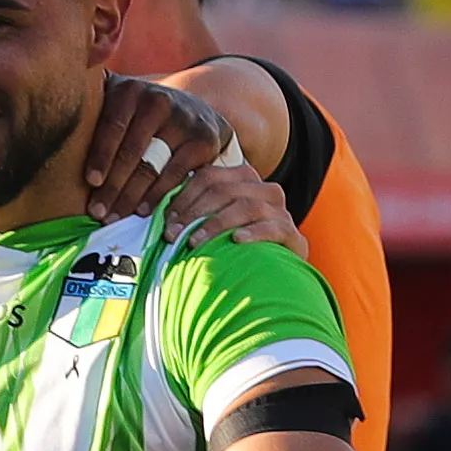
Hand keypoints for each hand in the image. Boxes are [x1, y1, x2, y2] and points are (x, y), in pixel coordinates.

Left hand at [86, 75, 231, 220]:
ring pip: (152, 166)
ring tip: (115, 217)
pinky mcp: (202, 141)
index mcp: (130, 91)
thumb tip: (41, 111)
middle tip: (97, 213)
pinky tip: (143, 211)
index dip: (101, 155)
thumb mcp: (116, 99)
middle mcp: (159, 101)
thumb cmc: (139, 113)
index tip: (91, 182)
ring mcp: (184, 121)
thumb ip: (89, 103)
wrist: (195, 109)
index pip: (112, 125)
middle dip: (112, 187)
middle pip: (132, 152)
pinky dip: (158, 196)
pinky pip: (176, 174)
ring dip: (131, 197)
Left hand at [164, 161, 305, 256]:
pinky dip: (253, 232)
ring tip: (195, 242)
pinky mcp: (293, 235)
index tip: (166, 221)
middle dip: (194, 213)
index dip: (184, 197)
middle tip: (173, 235)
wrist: (275, 274)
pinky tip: (236, 241)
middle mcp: (264, 190)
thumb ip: (193, 215)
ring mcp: (281, 211)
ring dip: (216, 223)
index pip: (209, 176)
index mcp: (243, 180)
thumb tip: (158, 217)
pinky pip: (274, 227)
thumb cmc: (235, 249)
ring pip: (247, 205)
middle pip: (225, 190)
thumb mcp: (214, 226)